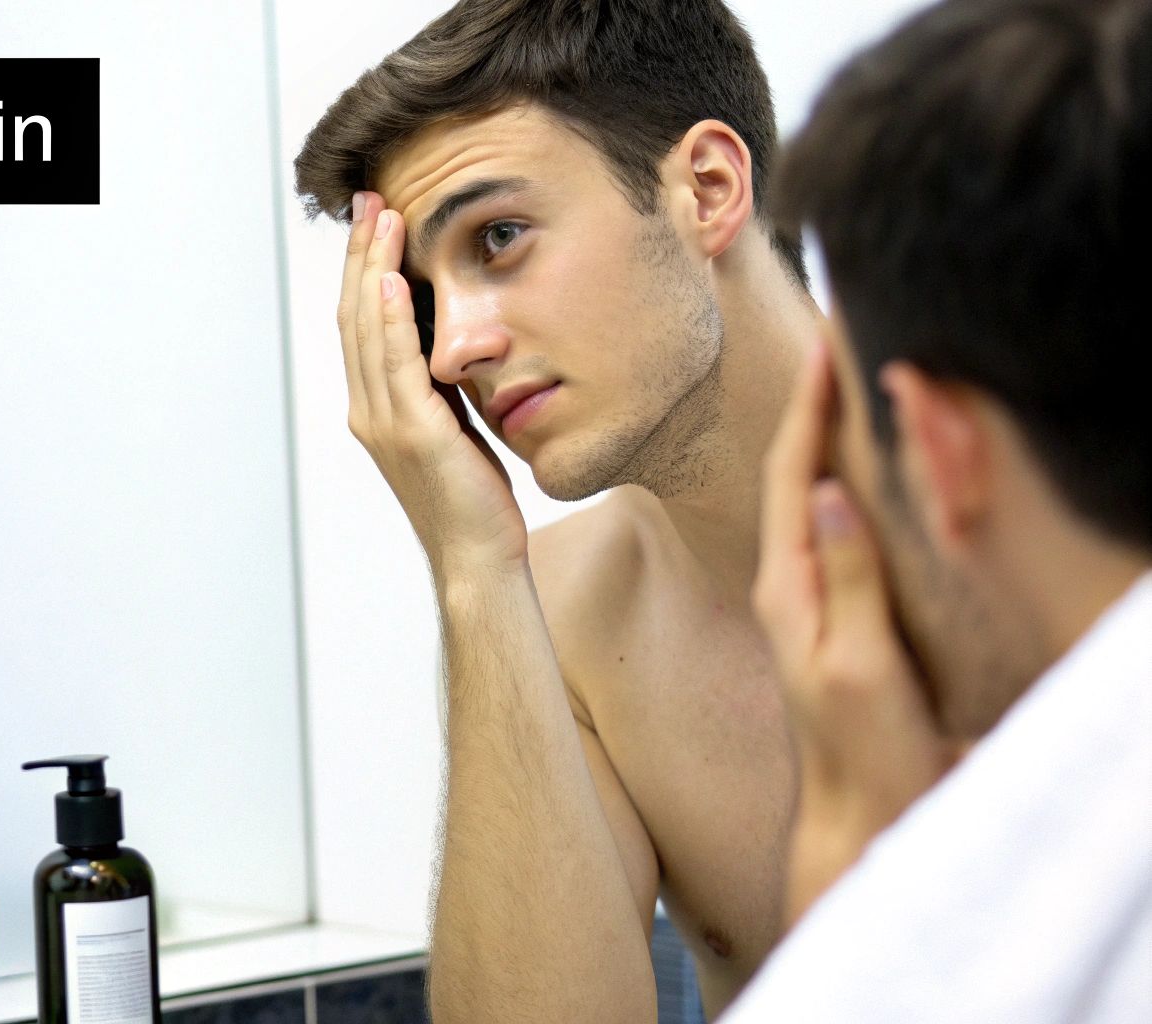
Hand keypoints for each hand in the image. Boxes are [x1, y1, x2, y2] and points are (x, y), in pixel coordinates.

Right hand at [336, 191, 528, 577]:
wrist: (478, 559)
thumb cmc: (474, 501)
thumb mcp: (455, 429)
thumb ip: (440, 388)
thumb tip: (451, 343)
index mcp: (376, 408)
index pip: (361, 323)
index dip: (363, 268)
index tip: (373, 220)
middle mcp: (370, 410)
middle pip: (355, 315)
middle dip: (361, 254)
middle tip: (369, 199)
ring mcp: (386, 422)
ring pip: (369, 330)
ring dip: (373, 269)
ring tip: (382, 219)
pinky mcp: (413, 434)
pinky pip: (397, 364)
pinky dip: (393, 320)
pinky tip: (395, 281)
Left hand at [751, 341, 960, 927]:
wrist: (863, 820)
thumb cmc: (865, 755)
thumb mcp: (858, 668)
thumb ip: (846, 584)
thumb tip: (827, 494)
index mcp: (786, 586)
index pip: (791, 473)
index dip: (811, 404)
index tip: (825, 337)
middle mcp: (789, 583)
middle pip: (794, 470)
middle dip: (815, 400)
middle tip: (836, 332)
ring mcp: (809, 598)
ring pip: (814, 493)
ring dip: (829, 432)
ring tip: (850, 373)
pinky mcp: (836, 615)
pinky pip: (837, 526)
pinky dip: (851, 479)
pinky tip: (868, 462)